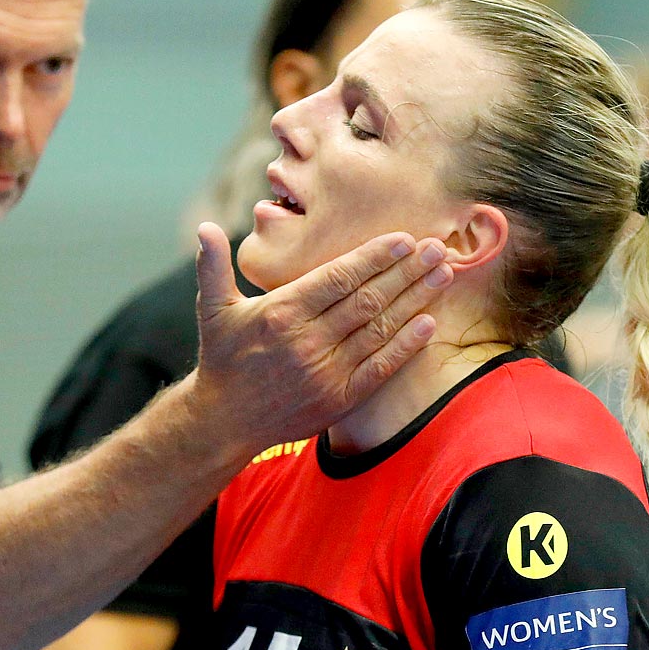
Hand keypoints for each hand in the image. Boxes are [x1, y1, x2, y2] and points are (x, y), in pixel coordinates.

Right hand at [189, 224, 448, 453]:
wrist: (224, 422)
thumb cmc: (223, 358)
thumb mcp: (213, 309)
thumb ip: (213, 266)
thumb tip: (205, 227)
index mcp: (281, 311)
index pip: (338, 276)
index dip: (375, 256)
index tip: (404, 238)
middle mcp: (306, 341)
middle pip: (367, 298)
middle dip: (407, 271)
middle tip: (437, 248)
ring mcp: (325, 372)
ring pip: (379, 328)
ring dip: (416, 300)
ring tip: (443, 275)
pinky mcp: (338, 398)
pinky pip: (380, 368)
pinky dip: (406, 345)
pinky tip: (430, 323)